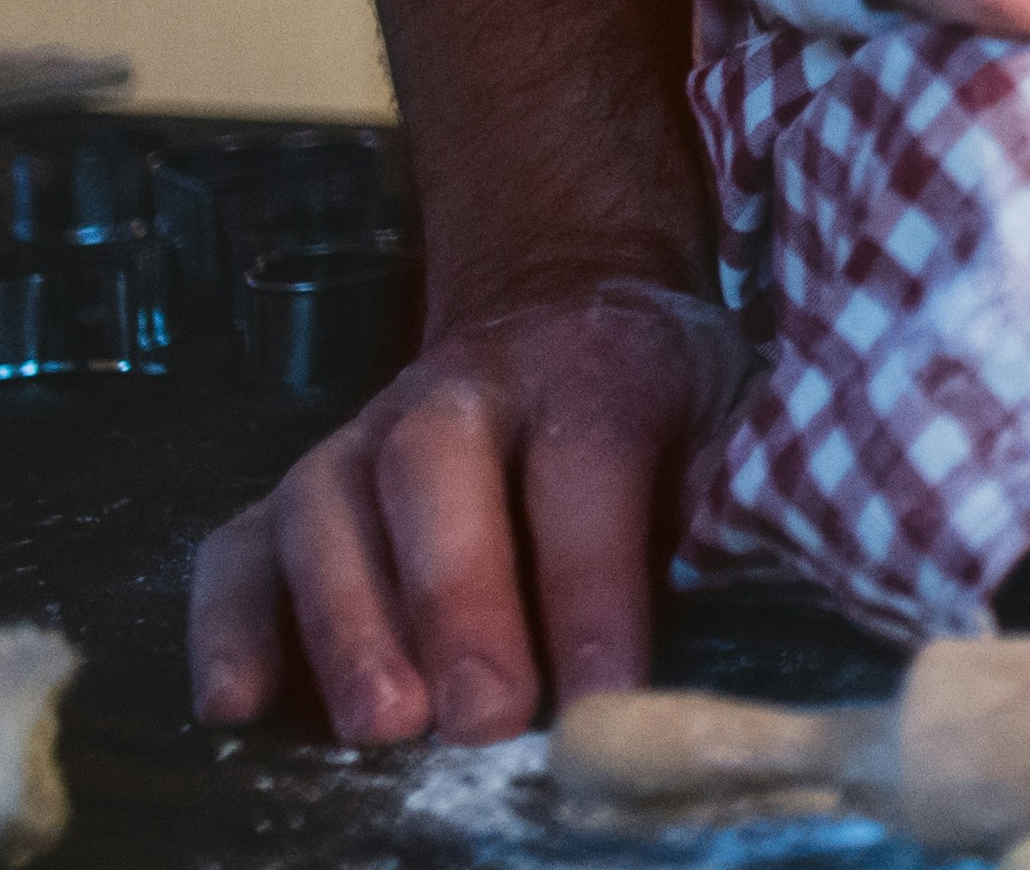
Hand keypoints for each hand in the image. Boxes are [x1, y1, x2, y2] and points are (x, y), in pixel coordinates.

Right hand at [184, 0, 716, 743]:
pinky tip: (236, 705)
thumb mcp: (729, 421)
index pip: (588, 470)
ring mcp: (367, 435)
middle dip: (457, 602)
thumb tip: (800, 598)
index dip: (593, 583)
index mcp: (597, 370)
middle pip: (438, 479)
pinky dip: (229, 622)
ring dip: (345, 624)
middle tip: (477, 719)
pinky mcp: (302, 488)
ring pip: (325, 510)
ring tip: (379, 727)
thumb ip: (738, 504)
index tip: (602, 693)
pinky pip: (239, 548)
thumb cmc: (662, 401)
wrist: (569, 302)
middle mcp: (466, 392)